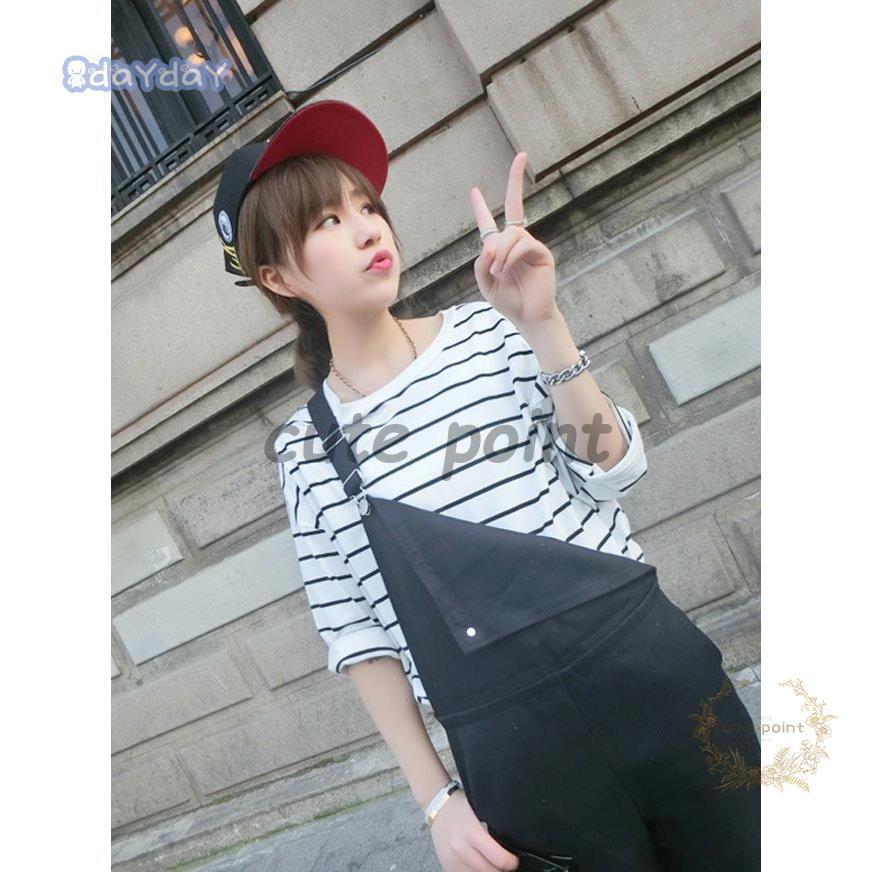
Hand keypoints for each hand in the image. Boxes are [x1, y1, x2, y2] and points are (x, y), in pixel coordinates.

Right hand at [430, 789, 519, 870]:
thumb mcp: (480, 811)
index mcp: (472, 833)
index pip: (499, 859)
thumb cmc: (461, 807)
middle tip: (504, 864)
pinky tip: (477, 865)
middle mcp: (461, 849)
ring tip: (491, 864)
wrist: (438, 807)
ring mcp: (452, 861)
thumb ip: (493, 830)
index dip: (511, 862)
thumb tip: (509, 847)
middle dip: (500, 870)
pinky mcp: (447, 867)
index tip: (513, 860)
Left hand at [469, 152, 557, 330]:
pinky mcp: (541, 253)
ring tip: (497, 271)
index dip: (480, 207)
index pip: (488, 223)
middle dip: (516, 181)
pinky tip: (505, 270)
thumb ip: (481, 263)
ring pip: (512, 233)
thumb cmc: (508, 301)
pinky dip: (511, 256)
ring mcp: (530, 245)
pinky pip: (523, 244)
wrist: (528, 317)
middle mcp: (515, 242)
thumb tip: (490, 244)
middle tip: (521, 159)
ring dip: (500, 252)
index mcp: (499, 249)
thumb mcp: (485, 283)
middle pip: (514, 205)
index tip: (473, 190)